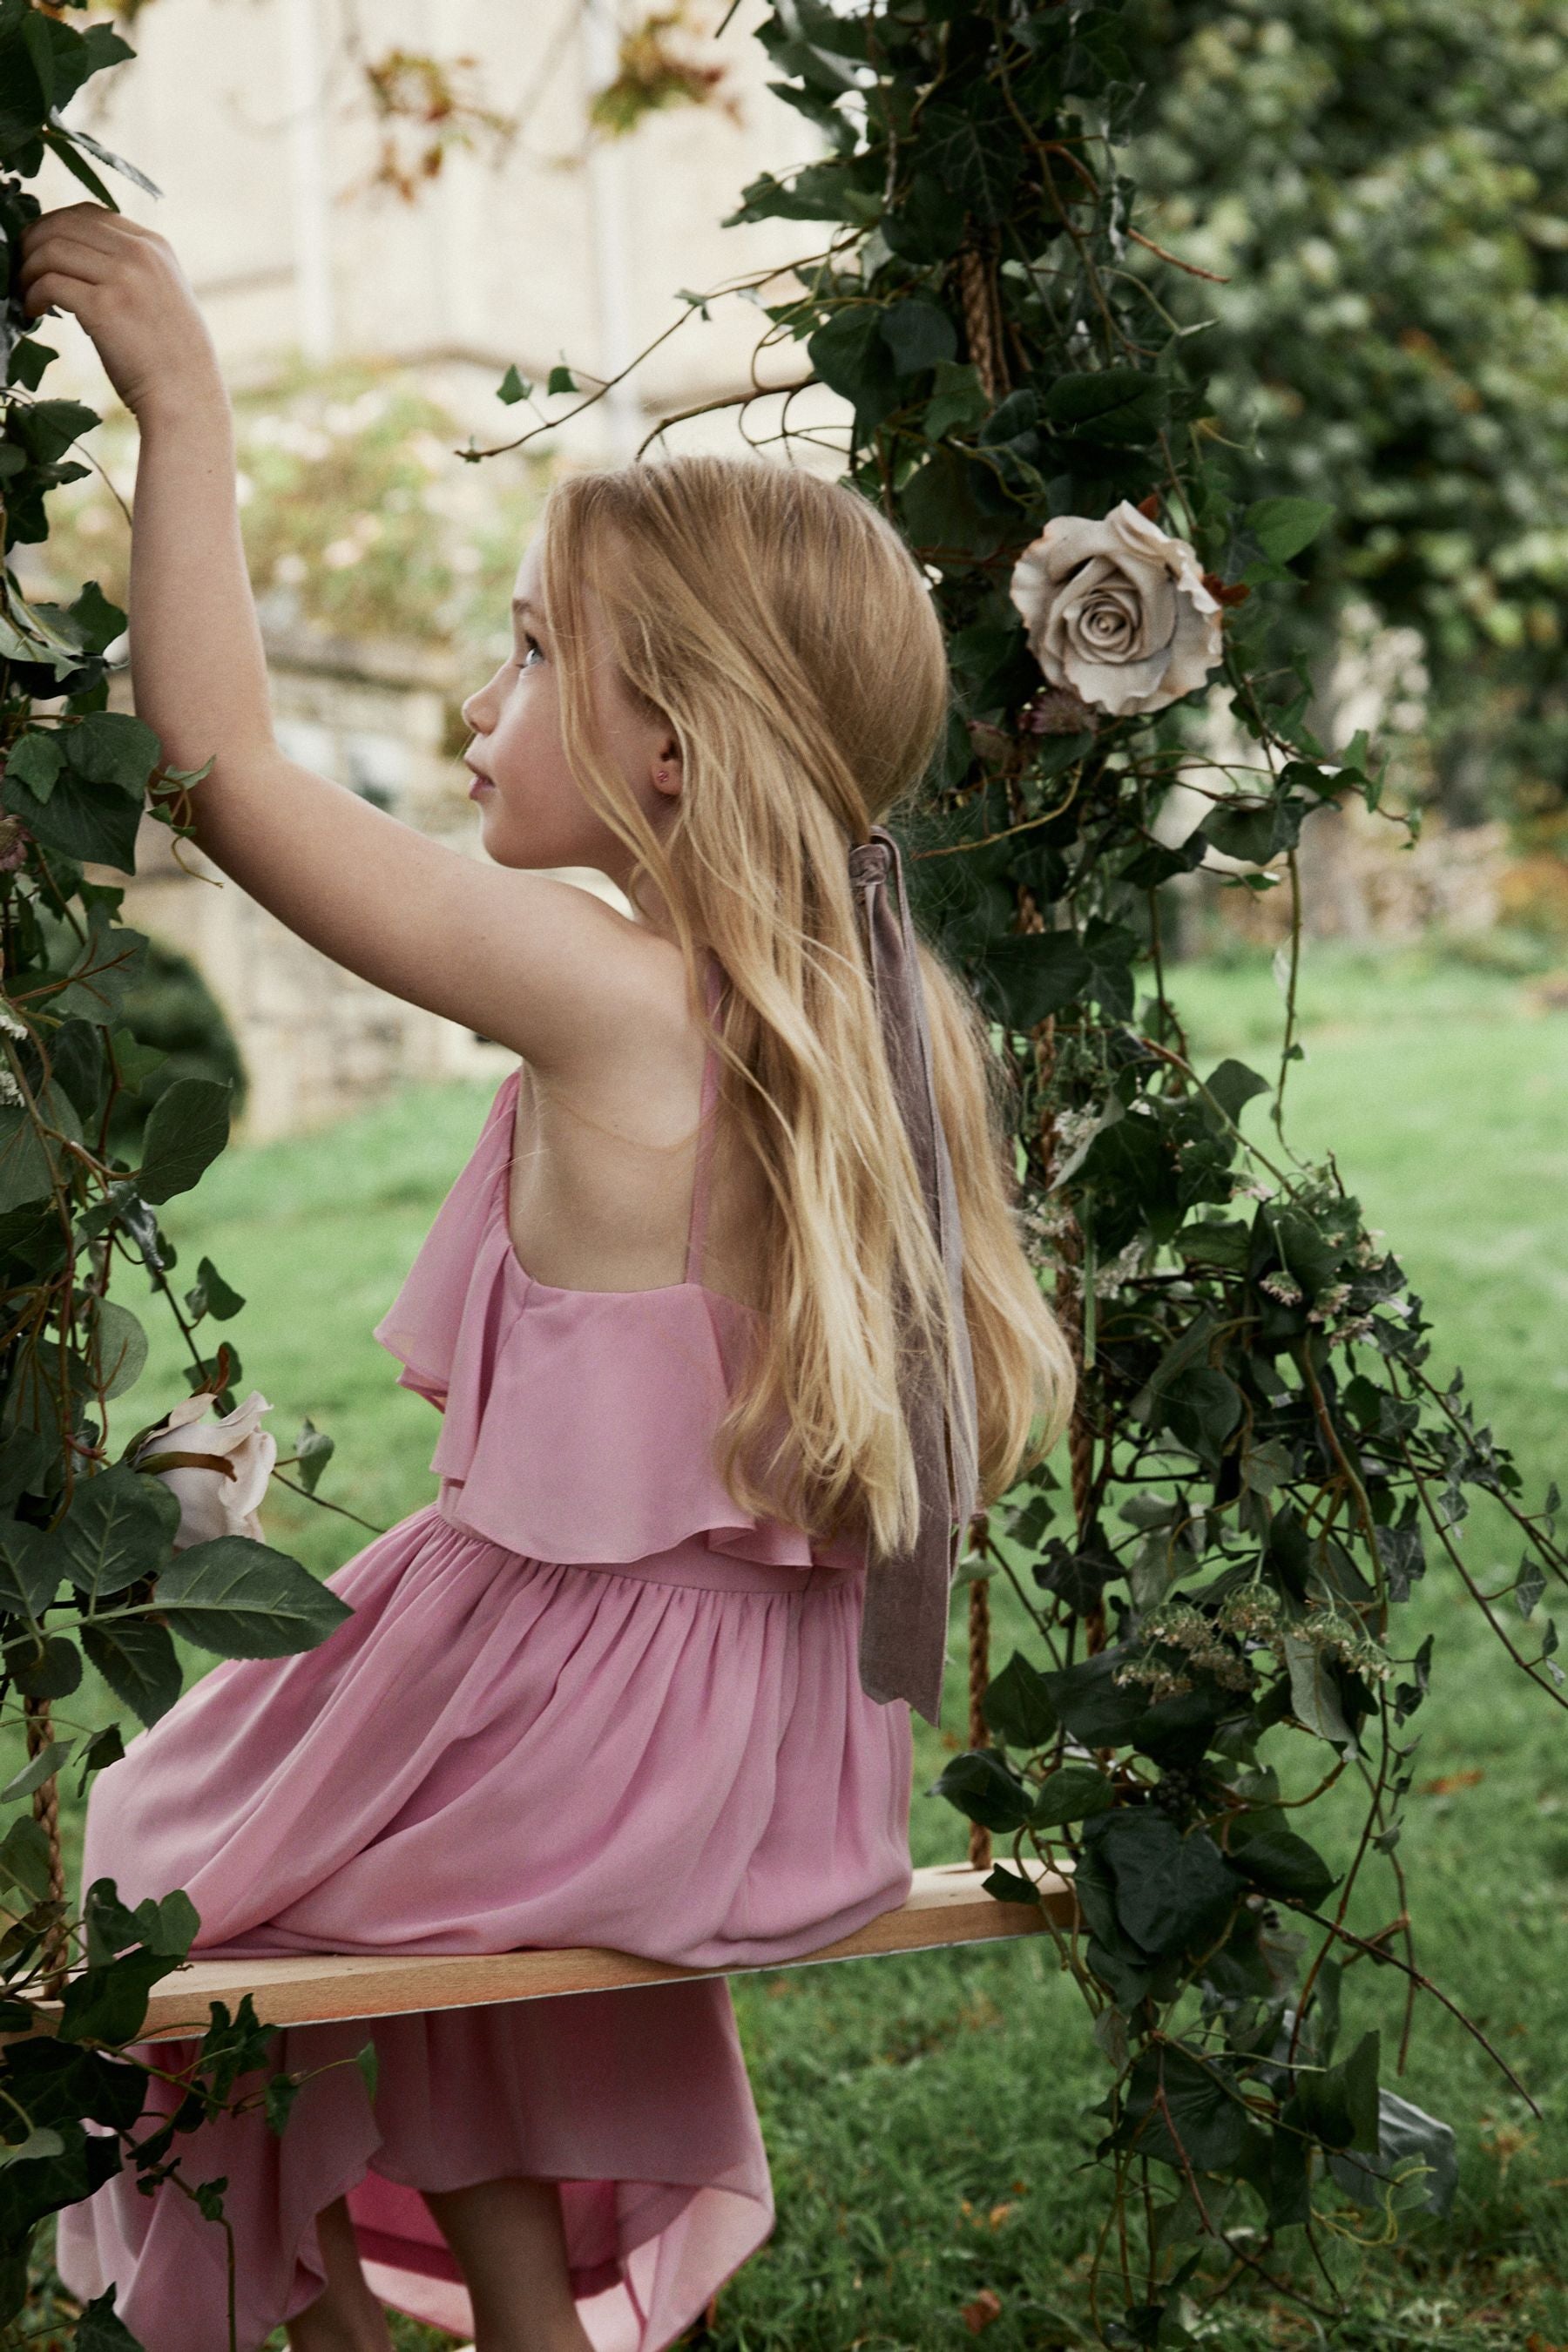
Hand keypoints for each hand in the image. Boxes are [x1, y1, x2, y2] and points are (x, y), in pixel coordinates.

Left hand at [18, 203, 223, 421]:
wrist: (187, 397)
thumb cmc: (171, 357)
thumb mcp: (162, 296)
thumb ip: (131, 269)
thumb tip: (74, 258)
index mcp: (155, 245)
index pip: (91, 214)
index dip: (55, 225)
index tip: (40, 248)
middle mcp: (140, 253)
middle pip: (65, 224)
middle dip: (33, 242)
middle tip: (23, 267)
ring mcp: (123, 278)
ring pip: (51, 249)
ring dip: (28, 269)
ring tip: (25, 291)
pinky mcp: (104, 307)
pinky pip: (50, 284)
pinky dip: (32, 294)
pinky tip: (33, 310)